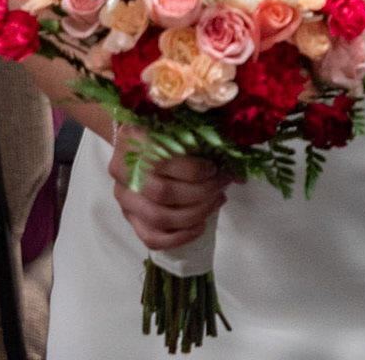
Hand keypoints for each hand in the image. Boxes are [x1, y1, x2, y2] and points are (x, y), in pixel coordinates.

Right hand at [109, 125, 232, 251]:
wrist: (135, 141)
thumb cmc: (166, 131)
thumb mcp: (182, 126)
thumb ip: (208, 143)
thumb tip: (239, 175)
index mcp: (135, 141)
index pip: (164, 161)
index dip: (195, 170)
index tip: (216, 169)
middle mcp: (124, 172)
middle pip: (163, 193)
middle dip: (201, 193)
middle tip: (222, 185)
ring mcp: (124, 197)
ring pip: (158, 218)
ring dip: (194, 214)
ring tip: (217, 201)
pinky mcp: (129, 217)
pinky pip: (150, 237)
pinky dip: (178, 237)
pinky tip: (200, 226)